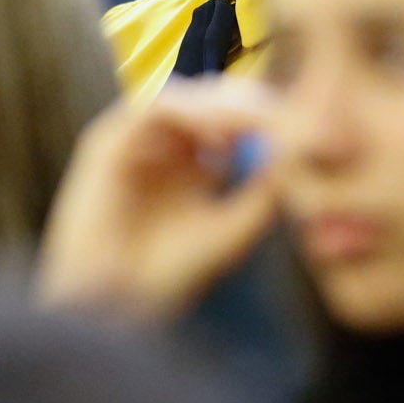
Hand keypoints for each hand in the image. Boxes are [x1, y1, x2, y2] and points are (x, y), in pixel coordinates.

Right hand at [38, 79, 280, 321]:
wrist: (114, 305)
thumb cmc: (167, 276)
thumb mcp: (230, 233)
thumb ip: (262, 195)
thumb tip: (292, 152)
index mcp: (188, 162)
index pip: (227, 119)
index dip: (260, 115)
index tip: (296, 126)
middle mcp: (160, 147)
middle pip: (205, 99)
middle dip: (244, 101)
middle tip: (279, 114)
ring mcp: (133, 142)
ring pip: (180, 97)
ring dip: (219, 104)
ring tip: (252, 123)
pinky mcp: (106, 143)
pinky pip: (150, 109)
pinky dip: (187, 113)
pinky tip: (217, 138)